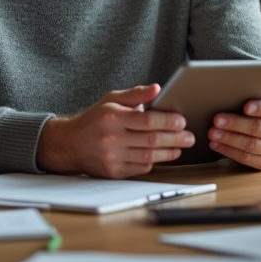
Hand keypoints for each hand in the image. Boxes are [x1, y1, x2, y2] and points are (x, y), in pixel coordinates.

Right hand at [36, 85, 194, 177]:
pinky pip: (141, 168)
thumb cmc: (94, 119)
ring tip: (180, 147)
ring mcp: (112, 157)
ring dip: (169, 153)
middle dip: (176, 139)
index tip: (182, 121)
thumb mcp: (111, 99)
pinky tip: (162, 155)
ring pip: (149, 157)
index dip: (168, 121)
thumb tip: (158, 88)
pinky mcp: (113, 172)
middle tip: (190, 137)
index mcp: (112, 116)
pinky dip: (154, 162)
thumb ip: (136, 94)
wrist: (69, 144)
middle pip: (152, 140)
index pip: (147, 120)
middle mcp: (111, 138)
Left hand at [208, 99, 260, 169]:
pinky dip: (229, 151)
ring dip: (229, 139)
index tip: (245, 107)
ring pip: (251, 145)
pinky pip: (246, 159)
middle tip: (217, 120)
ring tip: (213, 133)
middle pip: (259, 128)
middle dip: (236, 124)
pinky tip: (217, 144)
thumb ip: (256, 99)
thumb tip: (230, 96)